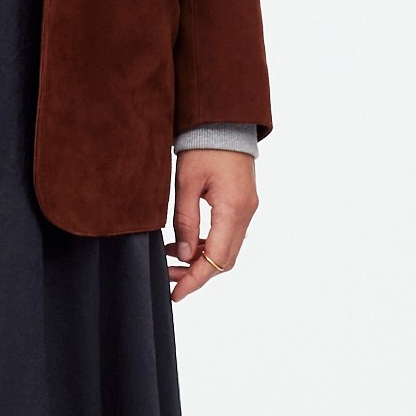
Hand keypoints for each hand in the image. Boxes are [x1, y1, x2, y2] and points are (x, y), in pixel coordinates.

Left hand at [166, 149, 256, 301]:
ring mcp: (247, 209)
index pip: (215, 259)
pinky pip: (228, 235)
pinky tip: (186, 242)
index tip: (176, 294)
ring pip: (227, 250)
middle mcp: (245, 213)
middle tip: (168, 278)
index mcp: (232, 209)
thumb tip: (183, 254)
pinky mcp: (243, 204)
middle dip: (196, 273)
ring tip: (171, 259)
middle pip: (224, 260)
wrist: (224, 122)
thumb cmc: (204, 146)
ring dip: (201, 260)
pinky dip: (208, 245)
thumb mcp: (186, 183)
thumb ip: (185, 221)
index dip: (195, 279)